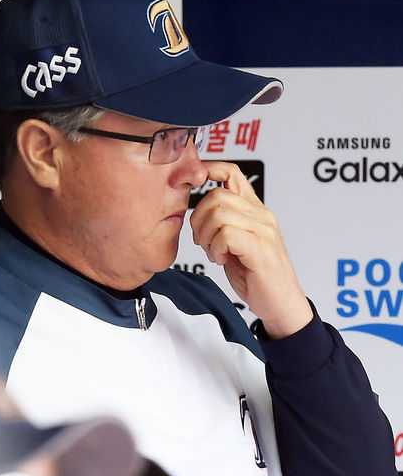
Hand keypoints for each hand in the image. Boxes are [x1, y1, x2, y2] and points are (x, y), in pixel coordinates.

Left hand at [189, 161, 312, 338]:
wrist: (281, 304)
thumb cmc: (258, 277)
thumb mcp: (236, 245)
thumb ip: (223, 226)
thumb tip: (199, 213)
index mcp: (255, 211)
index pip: (232, 173)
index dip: (208, 171)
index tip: (194, 186)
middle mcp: (261, 216)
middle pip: (216, 195)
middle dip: (198, 219)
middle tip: (202, 242)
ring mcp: (263, 231)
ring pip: (219, 213)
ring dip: (207, 236)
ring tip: (215, 253)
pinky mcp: (260, 249)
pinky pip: (227, 234)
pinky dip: (216, 248)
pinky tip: (222, 260)